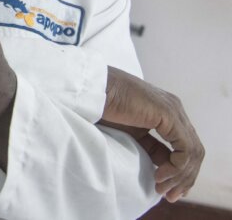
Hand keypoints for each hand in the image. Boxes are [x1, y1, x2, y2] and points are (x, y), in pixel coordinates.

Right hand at [100, 66, 203, 201]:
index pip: (186, 147)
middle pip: (194, 152)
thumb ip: (151, 147)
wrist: (93, 90)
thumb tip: (164, 169)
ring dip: (180, 176)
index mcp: (167, 112)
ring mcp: (174, 111)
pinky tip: (160, 174)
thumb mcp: (133, 134)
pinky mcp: (169, 115)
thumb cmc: (104, 107)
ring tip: (162, 187)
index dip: (181, 173)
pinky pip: (185, 149)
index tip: (167, 191)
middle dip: (185, 178)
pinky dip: (176, 167)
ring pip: (193, 153)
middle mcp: (175, 110)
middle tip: (169, 196)